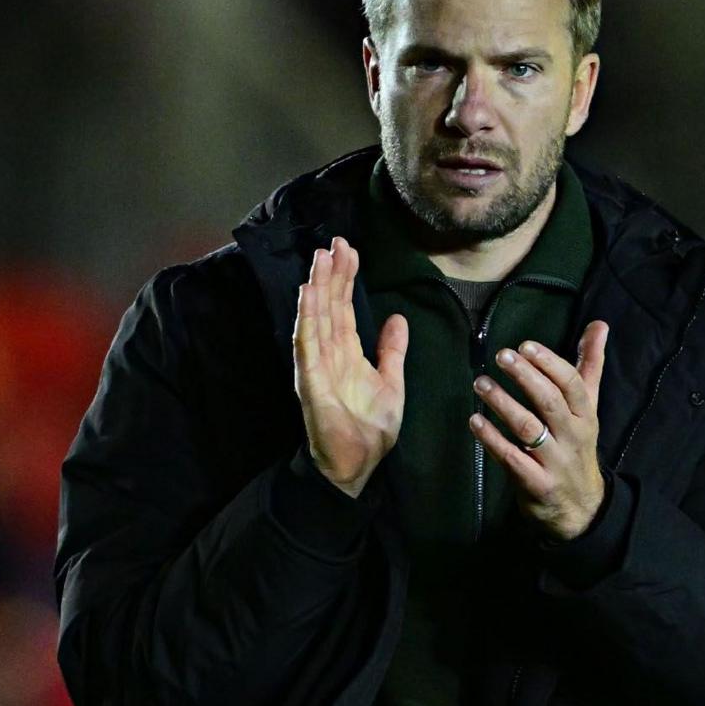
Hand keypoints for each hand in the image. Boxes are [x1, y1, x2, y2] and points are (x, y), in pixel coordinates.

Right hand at [292, 237, 406, 495]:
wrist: (358, 464)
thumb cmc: (371, 428)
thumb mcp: (391, 382)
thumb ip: (392, 351)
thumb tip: (397, 318)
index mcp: (347, 353)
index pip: (344, 308)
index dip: (346, 279)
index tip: (349, 250)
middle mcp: (329, 354)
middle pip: (329, 306)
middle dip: (331, 274)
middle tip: (336, 242)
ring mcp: (317, 365)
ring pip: (316, 317)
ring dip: (317, 287)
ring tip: (320, 258)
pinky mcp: (311, 380)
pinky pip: (307, 343)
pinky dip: (307, 318)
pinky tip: (308, 294)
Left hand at [473, 325, 609, 539]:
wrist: (581, 508)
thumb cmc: (577, 448)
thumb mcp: (588, 409)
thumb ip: (590, 366)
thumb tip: (599, 325)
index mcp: (585, 415)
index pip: (572, 384)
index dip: (549, 363)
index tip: (526, 346)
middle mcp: (573, 436)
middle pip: (549, 402)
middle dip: (525, 376)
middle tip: (501, 355)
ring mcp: (554, 462)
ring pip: (528, 428)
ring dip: (502, 403)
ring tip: (480, 383)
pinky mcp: (536, 484)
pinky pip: (511, 459)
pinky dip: (492, 439)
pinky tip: (475, 421)